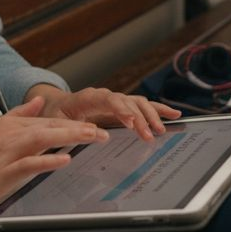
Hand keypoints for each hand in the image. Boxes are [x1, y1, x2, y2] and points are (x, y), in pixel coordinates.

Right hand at [0, 97, 107, 209]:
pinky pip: (29, 164)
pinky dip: (48, 160)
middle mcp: (11, 136)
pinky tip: (65, 159)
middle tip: (105, 131)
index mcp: (11, 126)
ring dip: (71, 137)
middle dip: (80, 129)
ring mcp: (7, 153)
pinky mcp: (2, 173)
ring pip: (44, 140)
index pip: (48, 121)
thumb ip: (18, 115)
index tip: (95, 125)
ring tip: (94, 138)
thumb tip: (37, 102)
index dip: (74, 123)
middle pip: (51, 127)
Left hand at [26, 85, 180, 140]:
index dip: (121, 110)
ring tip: (162, 130)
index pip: (110, 99)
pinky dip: (159, 109)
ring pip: (139, 103)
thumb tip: (97, 134)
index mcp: (89, 97)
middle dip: (141, 118)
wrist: (56, 106)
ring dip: (152, 115)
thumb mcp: (57, 122)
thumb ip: (74, 127)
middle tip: (150, 136)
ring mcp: (116, 100)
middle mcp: (106, 95)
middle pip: (128, 103)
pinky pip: (143, 106)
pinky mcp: (123, 106)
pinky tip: (174, 115)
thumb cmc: (56, 114)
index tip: (131, 124)